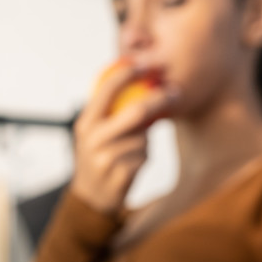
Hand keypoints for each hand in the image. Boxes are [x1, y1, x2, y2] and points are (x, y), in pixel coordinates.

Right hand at [67, 62, 178, 215]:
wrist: (91, 197)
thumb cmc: (100, 156)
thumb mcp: (96, 133)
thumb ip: (112, 112)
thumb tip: (144, 82)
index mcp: (86, 122)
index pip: (107, 90)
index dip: (127, 73)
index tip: (145, 64)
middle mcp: (92, 138)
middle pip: (135, 112)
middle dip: (158, 100)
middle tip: (175, 92)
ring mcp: (104, 158)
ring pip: (143, 138)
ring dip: (145, 143)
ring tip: (130, 152)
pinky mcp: (118, 176)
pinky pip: (144, 158)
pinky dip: (143, 159)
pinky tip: (130, 167)